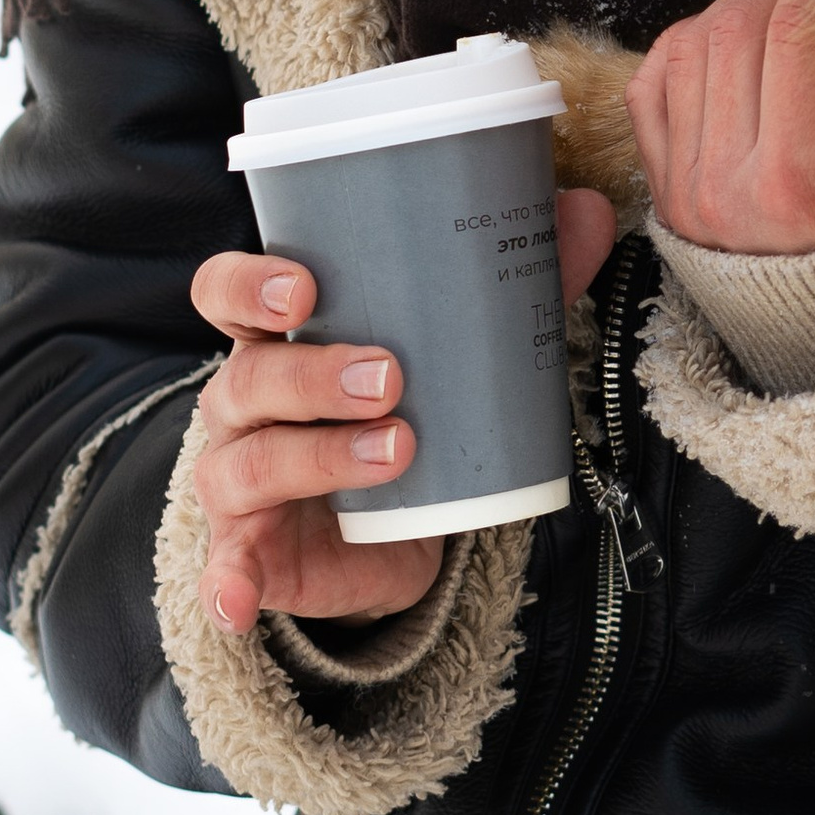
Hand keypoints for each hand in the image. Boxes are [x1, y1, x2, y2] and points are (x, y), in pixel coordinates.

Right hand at [189, 188, 616, 633]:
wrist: (390, 535)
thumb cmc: (404, 413)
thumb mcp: (453, 351)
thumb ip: (512, 281)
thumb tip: (587, 210)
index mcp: (278, 338)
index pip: (227, 292)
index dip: (249, 282)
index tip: (306, 286)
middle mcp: (244, 402)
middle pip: (248, 376)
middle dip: (313, 373)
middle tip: (391, 375)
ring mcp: (238, 479)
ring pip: (252, 460)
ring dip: (320, 454)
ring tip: (400, 446)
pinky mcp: (250, 552)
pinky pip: (226, 570)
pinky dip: (228, 583)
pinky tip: (238, 604)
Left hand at [626, 0, 814, 254]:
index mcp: (794, 187)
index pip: (797, 37)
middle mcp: (726, 189)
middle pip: (738, 30)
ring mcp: (684, 190)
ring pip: (691, 45)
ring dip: (740, 4)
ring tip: (786, 1)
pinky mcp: (663, 189)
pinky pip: (654, 83)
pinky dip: (688, 43)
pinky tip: (731, 38)